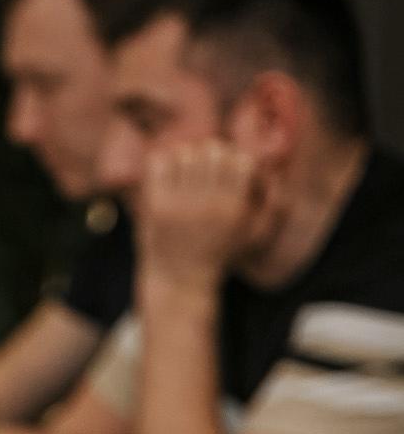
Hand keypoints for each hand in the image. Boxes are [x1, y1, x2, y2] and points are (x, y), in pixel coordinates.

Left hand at [137, 139, 259, 289]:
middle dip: (211, 155)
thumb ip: (274, 207)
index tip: (227, 172)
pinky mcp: (157, 207)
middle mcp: (209, 205)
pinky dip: (163, 163)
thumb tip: (275, 176)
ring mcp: (181, 205)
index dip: (236, 160)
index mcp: (234, 209)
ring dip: (187, 159)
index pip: (243, 160)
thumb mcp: (255, 237)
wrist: (180, 282)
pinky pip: (159, 163)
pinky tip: (167, 177)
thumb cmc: (220, 256)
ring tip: (186, 174)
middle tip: (205, 170)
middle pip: (214, 150)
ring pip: (186, 153)